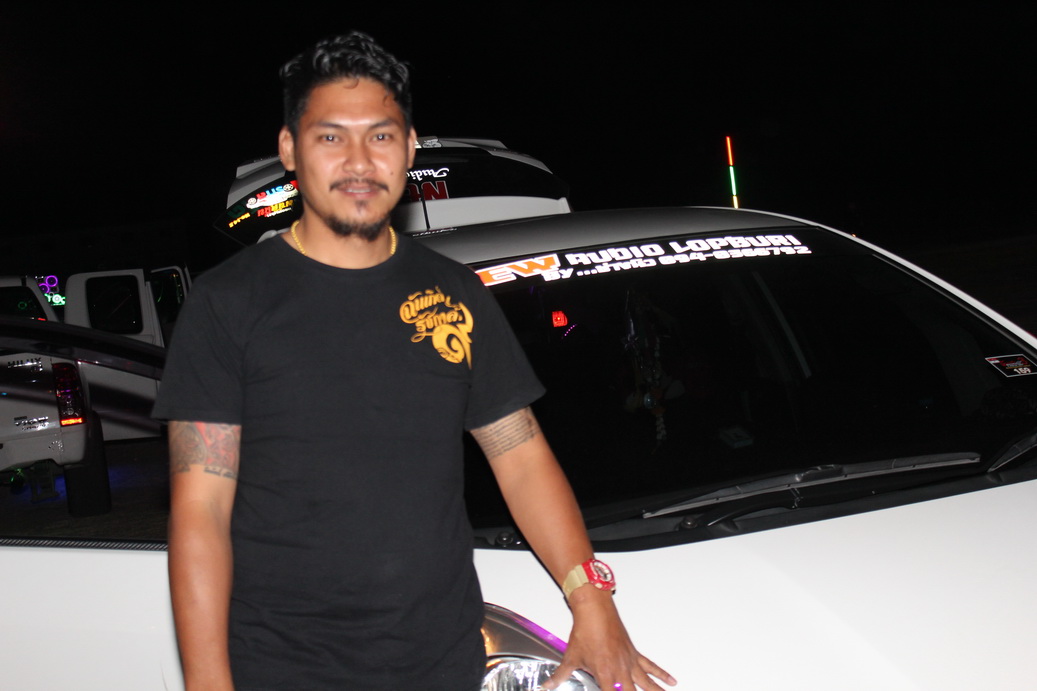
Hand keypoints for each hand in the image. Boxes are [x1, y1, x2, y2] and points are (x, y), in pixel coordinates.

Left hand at [543, 587, 675, 690]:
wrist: (595, 610)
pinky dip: (662, 674)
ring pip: (648, 683)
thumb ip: (560, 675)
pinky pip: (650, 666)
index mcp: (605, 675)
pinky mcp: (634, 653)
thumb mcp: (571, 657)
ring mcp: (630, 662)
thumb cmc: (585, 631)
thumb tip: (548, 685)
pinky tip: (671, 681)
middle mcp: (621, 670)